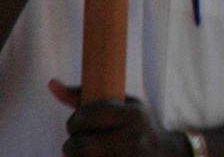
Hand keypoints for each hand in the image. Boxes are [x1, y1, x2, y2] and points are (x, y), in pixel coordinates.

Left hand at [54, 85, 184, 156]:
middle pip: (80, 146)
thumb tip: (51, 83)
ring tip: (91, 151)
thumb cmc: (136, 125)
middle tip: (81, 140)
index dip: (76, 120)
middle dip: (73, 144)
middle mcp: (133, 139)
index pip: (88, 116)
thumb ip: (86, 96)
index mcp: (133, 116)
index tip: (80, 121)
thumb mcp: (122, 105)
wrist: (164, 154)